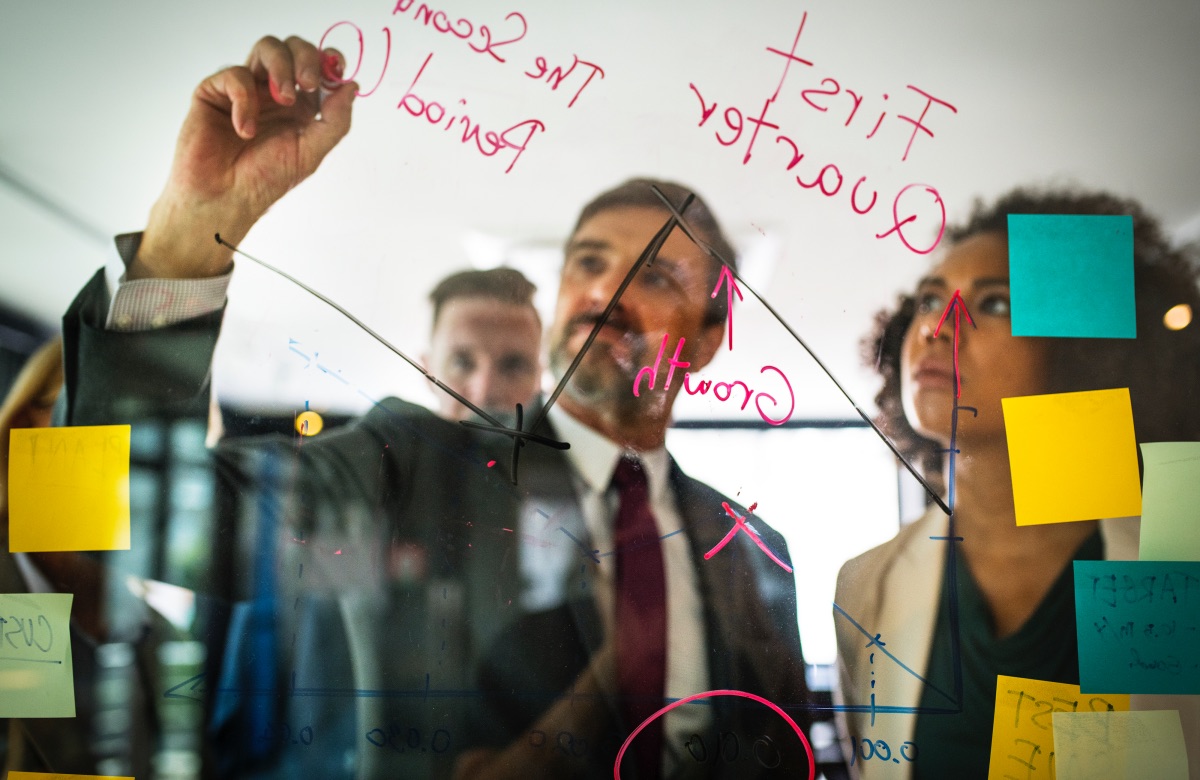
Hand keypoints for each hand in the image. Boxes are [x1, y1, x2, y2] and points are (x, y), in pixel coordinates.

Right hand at [131, 35, 357, 279]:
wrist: (225, 199)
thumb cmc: (265, 180)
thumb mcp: (312, 152)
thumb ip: (335, 120)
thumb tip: (352, 86)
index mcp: (301, 106)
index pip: (318, 66)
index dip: (328, 60)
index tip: (336, 70)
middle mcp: (274, 92)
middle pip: (294, 48)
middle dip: (307, 58)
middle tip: (310, 84)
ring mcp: (246, 89)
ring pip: (267, 48)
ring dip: (282, 67)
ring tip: (285, 99)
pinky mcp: (216, 91)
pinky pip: (236, 74)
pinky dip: (245, 99)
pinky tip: (245, 128)